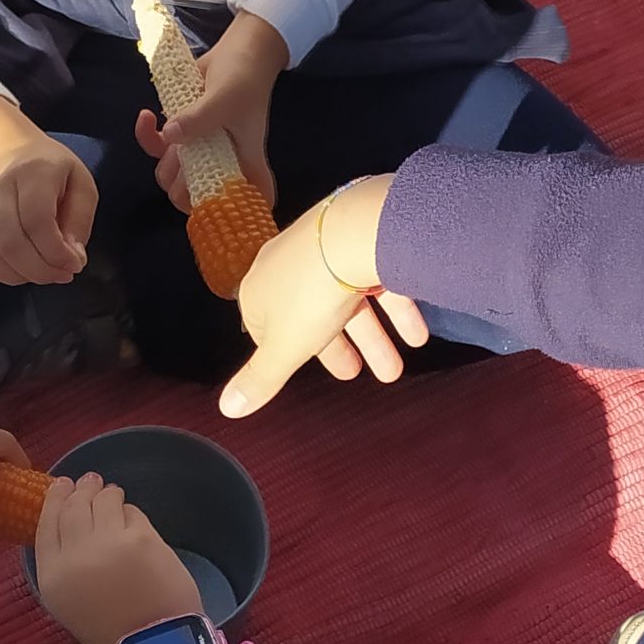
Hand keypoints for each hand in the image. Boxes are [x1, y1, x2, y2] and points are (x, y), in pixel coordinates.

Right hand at [0, 97, 97, 284]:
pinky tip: (10, 269)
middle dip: (39, 271)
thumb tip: (72, 257)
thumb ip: (80, 221)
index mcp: (32, 173)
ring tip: (36, 272)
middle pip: (9, 243)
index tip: (73, 264)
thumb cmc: (50, 172)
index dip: (56, 253)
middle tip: (59, 274)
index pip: (37, 222)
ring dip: (14, 276)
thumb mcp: (81, 184)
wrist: (4, 151)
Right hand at [34, 471, 202, 643]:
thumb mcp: (70, 604)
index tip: (61, 486)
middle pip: (73, 507)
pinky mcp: (141, 538)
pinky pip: (132, 513)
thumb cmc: (112, 633)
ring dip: (107, 494)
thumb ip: (66, 566)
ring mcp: (108, 542)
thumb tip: (74, 530)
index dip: (54, 501)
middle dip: (80, 490)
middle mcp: (75, 555)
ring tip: (111, 493)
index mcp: (52, 577)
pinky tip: (131, 516)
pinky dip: (131, 513)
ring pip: (103, 501)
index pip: (46, 524)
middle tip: (89, 482)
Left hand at [135, 11, 285, 211]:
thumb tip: (170, 136)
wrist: (237, 47)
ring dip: (161, 160)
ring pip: (172, 174)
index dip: (236, 213)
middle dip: (180, 185)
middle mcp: (221, 161)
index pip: (251, 199)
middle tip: (181, 160)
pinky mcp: (181, 129)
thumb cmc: (243, 77)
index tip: (216, 209)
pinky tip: (146, 115)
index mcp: (243, 161)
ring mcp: (199, 147)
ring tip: (166, 132)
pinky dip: (145, 134)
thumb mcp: (225, 98)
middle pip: (197, 195)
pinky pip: (157, 145)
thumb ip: (199, 119)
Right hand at [219, 175, 427, 418]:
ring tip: (394, 370)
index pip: (266, 326)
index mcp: (261, 290)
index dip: (287, 352)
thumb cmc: (310, 294)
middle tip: (356, 374)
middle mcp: (290, 266)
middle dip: (339, 350)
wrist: (354, 235)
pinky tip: (415, 336)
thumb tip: (228, 408)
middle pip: (313, 316)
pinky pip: (378, 280)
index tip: (304, 369)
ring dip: (373, 339)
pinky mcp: (362, 241)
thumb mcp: (284, 348)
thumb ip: (260, 380)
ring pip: (350, 301)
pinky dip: (397, 310)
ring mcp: (327, 250)